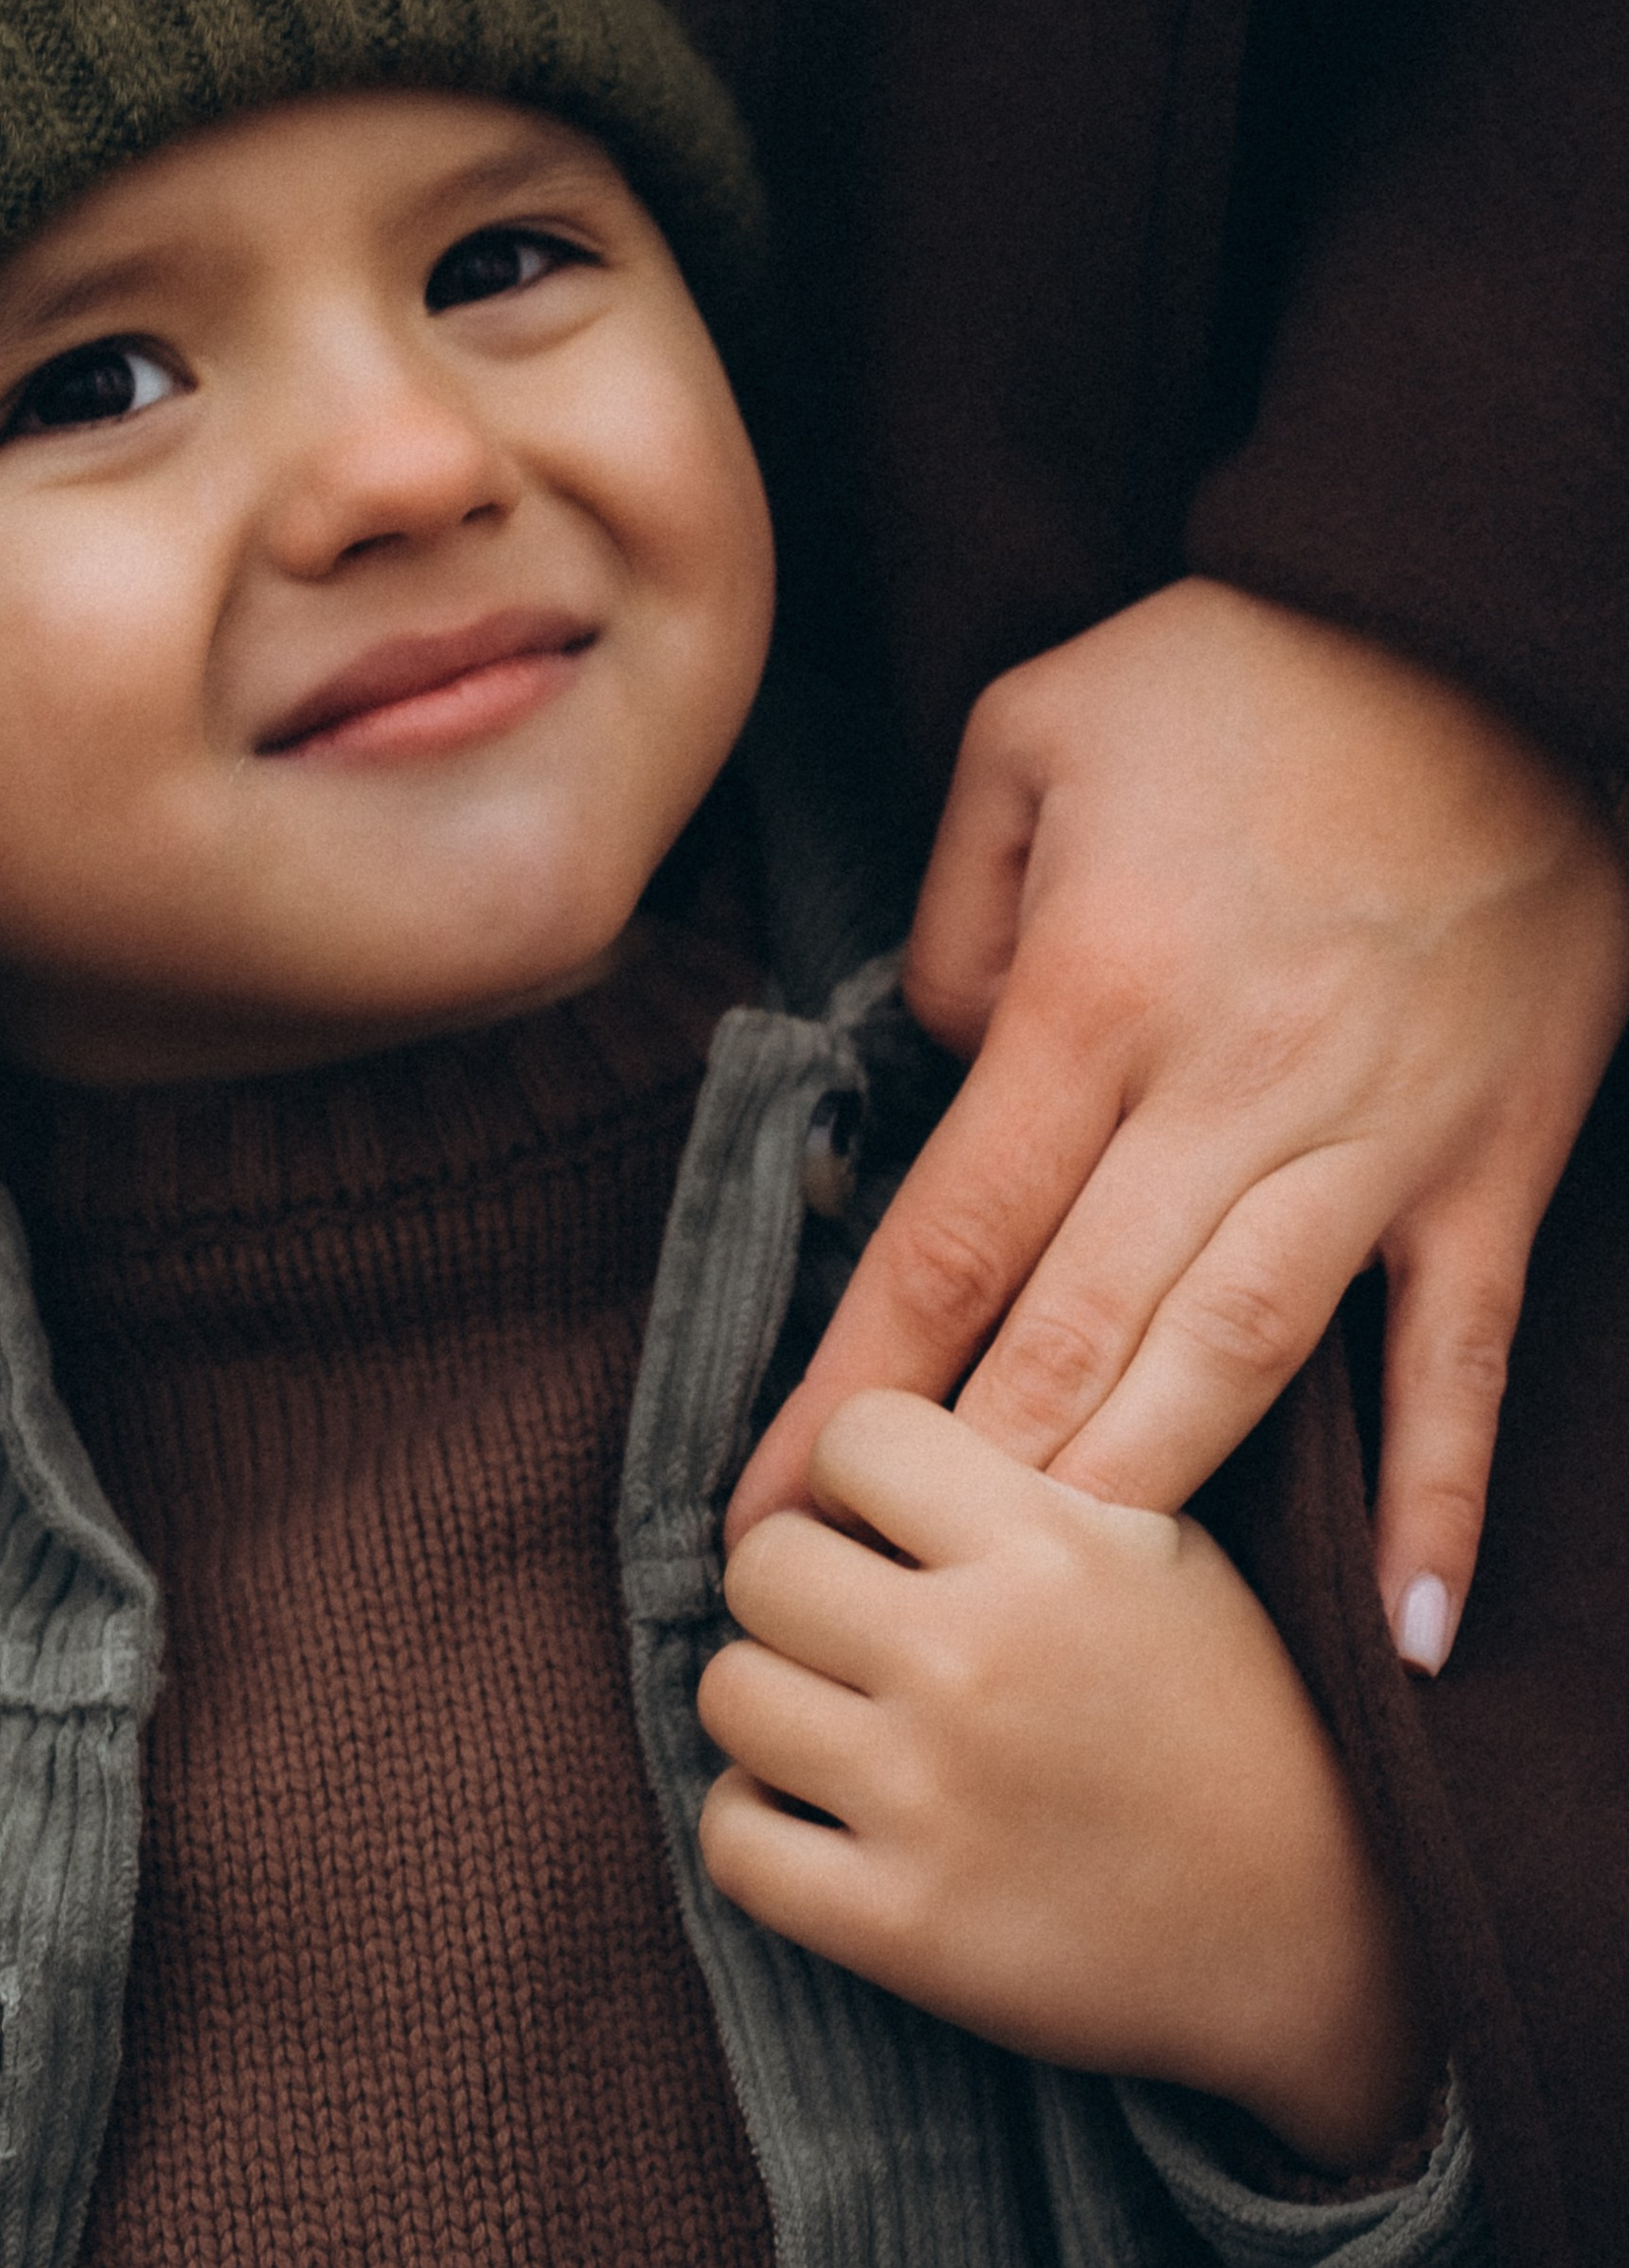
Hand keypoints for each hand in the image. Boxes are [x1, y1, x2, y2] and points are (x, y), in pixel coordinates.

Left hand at [701, 1392, 1433, 2167]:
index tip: (894, 1531)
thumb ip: (1032, 1476)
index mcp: (1051, 1544)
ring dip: (777, 1706)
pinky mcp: (900, 1926)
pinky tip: (833, 1820)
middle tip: (861, 1637)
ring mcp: (929, 1797)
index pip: (850, 1435)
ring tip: (849, 1727)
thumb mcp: (1171, 1551)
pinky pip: (729, 1836)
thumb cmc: (1241, 1724)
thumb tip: (869, 1435)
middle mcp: (974, 1656)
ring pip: (729, 1693)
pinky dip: (761, 1828)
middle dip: (804, 1593)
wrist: (1327, 1937)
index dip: (859, 1482)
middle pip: (763, 1564)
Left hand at [731, 583, 1628, 1666]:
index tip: (768, 1509)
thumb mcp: (1036, 728)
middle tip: (864, 1620)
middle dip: (958, 1496)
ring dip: (1139, 1511)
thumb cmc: (1252, 672)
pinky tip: (1406, 1631)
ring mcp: (1374, 1140)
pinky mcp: (1493, 1161)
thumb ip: (957, 915)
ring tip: (1051, 1643)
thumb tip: (944, 1062)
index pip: (947, 1240)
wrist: (1498, 624)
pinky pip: (1461, 1356)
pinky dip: (1437, 1493)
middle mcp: (1226, 1090)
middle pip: (1074, 1334)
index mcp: (1095, 993)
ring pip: (1237, 1364)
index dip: (848, 1394)